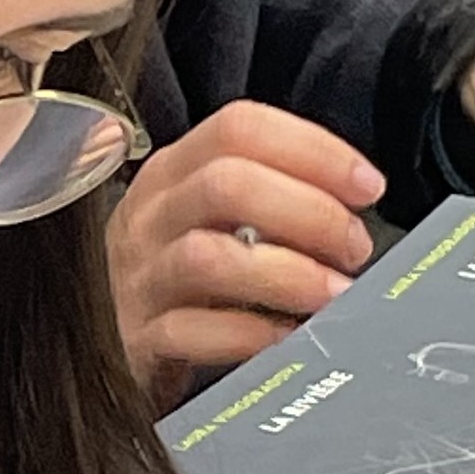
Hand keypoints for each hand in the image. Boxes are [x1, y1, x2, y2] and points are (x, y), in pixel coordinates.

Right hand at [104, 100, 383, 402]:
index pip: (239, 128)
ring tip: (334, 294)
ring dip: (287, 273)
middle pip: (226, 184)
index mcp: (173, 172)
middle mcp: (150, 215)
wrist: (107, 345)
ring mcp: (138, 278)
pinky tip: (289, 338)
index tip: (367, 186)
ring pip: (207, 257)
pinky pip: (191, 333)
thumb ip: (266, 198)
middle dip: (310, 212)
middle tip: (353, 248)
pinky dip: (251, 335)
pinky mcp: (136, 339)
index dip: (314, 150)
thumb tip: (356, 202)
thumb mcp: (208, 220)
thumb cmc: (181, 278)